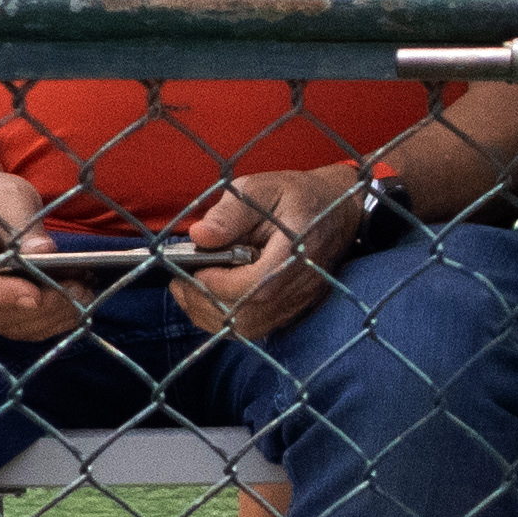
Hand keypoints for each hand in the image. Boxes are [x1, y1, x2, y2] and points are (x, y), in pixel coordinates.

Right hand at [0, 157, 78, 345]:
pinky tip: (77, 303)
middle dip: (41, 307)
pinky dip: (51, 321)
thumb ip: (23, 224)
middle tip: (79, 289)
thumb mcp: (9, 197)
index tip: (37, 296)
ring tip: (84, 294)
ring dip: (51, 317)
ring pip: (9, 325)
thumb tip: (45, 253)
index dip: (3, 294)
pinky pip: (20, 327)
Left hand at [171, 162, 369, 343]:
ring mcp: (298, 301)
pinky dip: (223, 320)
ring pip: (248, 327)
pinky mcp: (291, 310)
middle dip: (205, 301)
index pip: (258, 284)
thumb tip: (199, 236)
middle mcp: (302, 283)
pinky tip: (208, 299)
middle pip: (248, 314)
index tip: (195, 267)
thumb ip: (231, 212)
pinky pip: (253, 328)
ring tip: (189, 289)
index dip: (219, 283)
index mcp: (298, 249)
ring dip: (210, 313)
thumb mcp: (263, 188)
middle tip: (179, 280)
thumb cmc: (296, 196)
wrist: (338, 212)